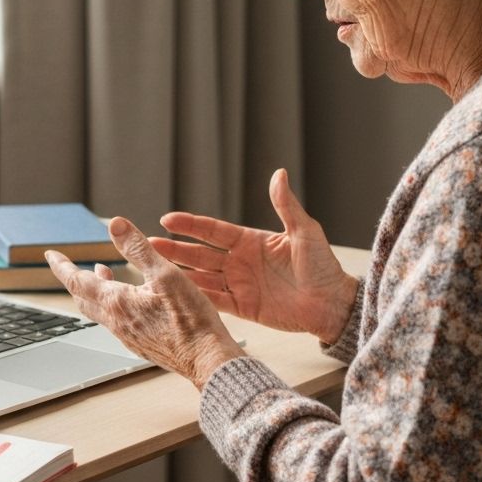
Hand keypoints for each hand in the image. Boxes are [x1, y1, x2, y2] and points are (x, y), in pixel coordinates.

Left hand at [45, 217, 244, 390]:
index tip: (50, 255)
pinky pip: (116, 322)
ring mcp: (128, 336)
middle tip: (67, 266)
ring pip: (100, 311)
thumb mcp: (166, 274)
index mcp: (117, 302)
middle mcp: (117, 322)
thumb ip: (138, 248)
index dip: (61, 266)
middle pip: (83, 298)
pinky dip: (112, 305)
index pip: (77, 281)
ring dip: (94, 291)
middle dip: (73, 279)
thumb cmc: (191, 320)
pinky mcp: (141, 345)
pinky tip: (129, 301)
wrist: (206, 360)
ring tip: (101, 274)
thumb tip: (115, 224)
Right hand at [150, 168, 356, 343]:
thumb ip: (286, 206)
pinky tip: (177, 295)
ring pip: (201, 277)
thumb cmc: (323, 266)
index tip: (167, 219)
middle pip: (200, 254)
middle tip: (149, 244)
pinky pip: (215, 301)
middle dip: (175, 249)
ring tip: (153, 268)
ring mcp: (240, 285)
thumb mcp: (305, 231)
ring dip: (179, 272)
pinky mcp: (244, 308)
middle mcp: (240, 262)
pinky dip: (196, 298)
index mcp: (251, 241)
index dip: (190, 225)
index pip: (213, 230)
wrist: (332, 303)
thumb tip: (278, 174)